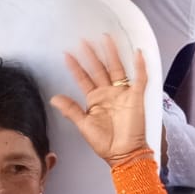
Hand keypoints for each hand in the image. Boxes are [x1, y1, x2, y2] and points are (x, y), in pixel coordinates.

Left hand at [50, 35, 148, 162]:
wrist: (123, 153)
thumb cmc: (105, 143)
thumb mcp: (84, 125)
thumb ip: (71, 110)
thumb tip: (54, 98)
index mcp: (95, 99)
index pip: (84, 79)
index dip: (75, 67)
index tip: (67, 54)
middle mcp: (108, 93)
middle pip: (99, 69)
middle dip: (92, 55)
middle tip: (84, 40)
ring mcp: (122, 94)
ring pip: (116, 69)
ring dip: (112, 54)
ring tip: (106, 39)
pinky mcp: (136, 98)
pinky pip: (140, 79)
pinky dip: (140, 67)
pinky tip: (138, 54)